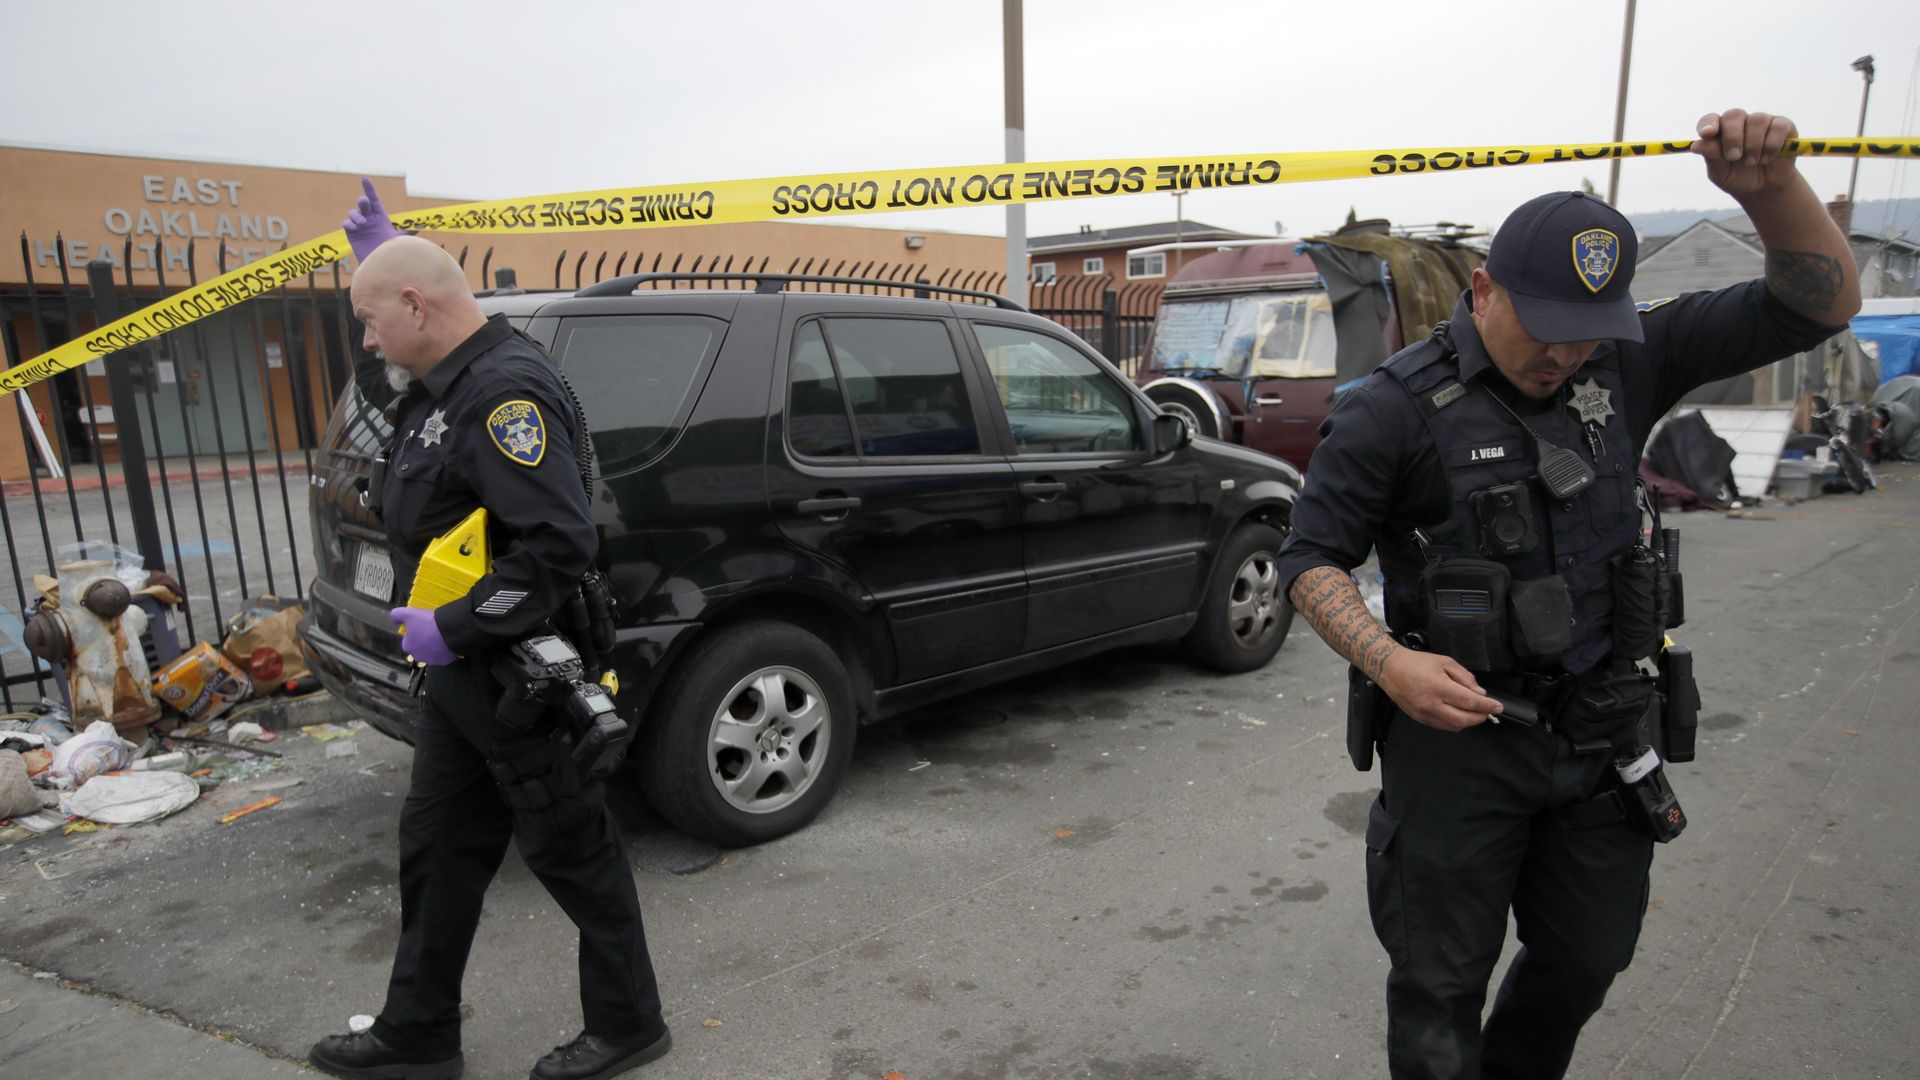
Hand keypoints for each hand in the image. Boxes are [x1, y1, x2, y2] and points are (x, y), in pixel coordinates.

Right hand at [344, 177, 404, 261]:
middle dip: (363, 201)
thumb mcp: (400, 239)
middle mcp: (369, 219)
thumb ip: (408, 231)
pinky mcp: (352, 234)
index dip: (369, 188)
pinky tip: (355, 228)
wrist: (381, 265)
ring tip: (362, 223)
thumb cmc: (391, 251)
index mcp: (380, 217)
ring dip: (356, 215)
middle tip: (364, 203)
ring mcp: (360, 226)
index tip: (364, 178)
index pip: (373, 199)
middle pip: (363, 204)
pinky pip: (346, 224)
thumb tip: (421, 225)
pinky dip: (350, 223)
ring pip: (353, 213)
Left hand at [389, 606, 456, 665]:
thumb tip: (395, 619)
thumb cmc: (427, 623)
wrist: (448, 630)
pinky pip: (443, 655)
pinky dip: (444, 649)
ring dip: (434, 645)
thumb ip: (397, 614)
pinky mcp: (444, 661)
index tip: (422, 625)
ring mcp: (432, 660)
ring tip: (440, 634)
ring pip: (431, 652)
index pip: (408, 639)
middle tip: (431, 629)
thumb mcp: (408, 613)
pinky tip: (446, 640)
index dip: (415, 631)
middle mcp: (417, 656)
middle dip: (424, 640)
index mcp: (407, 646)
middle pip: (420, 646)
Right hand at [1375, 649, 1500, 731]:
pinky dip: (1455, 723)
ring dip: (1468, 721)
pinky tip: (1458, 713)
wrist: (1390, 669)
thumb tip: (1479, 693)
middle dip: (1480, 717)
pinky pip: (1443, 726)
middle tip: (1487, 710)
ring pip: (1454, 726)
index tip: (1498, 707)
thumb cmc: (1416, 663)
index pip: (1469, 702)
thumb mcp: (1445, 662)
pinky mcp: (1419, 719)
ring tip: (1473, 711)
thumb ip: (1464, 677)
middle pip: (1464, 719)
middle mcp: (1431, 704)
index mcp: (1439, 687)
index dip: (1486, 706)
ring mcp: (1425, 714)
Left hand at [1692, 110, 1797, 199]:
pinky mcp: (1783, 126)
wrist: (1764, 189)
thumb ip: (1711, 157)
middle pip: (1734, 115)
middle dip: (1733, 138)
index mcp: (1720, 132)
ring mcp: (1762, 121)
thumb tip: (1696, 145)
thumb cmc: (1738, 178)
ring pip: (1757, 120)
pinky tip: (1768, 158)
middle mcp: (1740, 122)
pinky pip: (1778, 127)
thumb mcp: (1720, 173)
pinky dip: (1771, 146)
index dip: (1708, 124)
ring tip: (1752, 162)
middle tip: (1734, 157)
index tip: (1707, 133)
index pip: (1711, 120)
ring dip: (1753, 146)